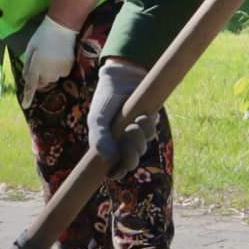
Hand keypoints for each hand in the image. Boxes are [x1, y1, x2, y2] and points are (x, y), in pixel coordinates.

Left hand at [16, 17, 80, 106]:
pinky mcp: (68, 68)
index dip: (28, 96)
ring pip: (52, 78)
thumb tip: (26, 78)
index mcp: (36, 65)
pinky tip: (59, 57)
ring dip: (49, 72)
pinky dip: (58, 69)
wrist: (62, 28)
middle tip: (41, 62)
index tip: (26, 106)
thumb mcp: (30, 48)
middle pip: (42, 82)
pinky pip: (61, 74)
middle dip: (40, 77)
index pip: (31, 84)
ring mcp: (59, 70)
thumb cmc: (42, 36)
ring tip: (50, 57)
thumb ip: (28, 65)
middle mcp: (48, 71)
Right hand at [86, 57, 155, 174]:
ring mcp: (135, 134)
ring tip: (137, 119)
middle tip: (132, 131)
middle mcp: (121, 143)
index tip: (120, 168)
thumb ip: (100, 140)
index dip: (118, 172)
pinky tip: (144, 114)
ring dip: (142, 136)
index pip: (114, 170)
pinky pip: (152, 132)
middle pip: (131, 160)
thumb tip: (111, 161)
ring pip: (143, 146)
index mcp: (107, 146)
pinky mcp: (147, 123)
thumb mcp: (97, 119)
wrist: (122, 77)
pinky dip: (150, 126)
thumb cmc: (105, 99)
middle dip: (133, 150)